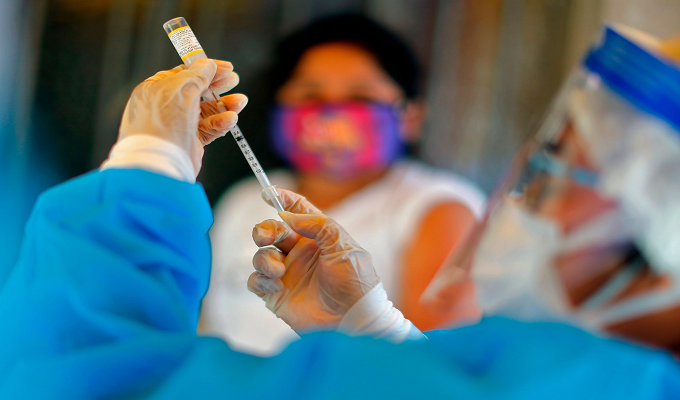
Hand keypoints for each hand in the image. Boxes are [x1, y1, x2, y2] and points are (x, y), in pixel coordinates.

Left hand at [118, 59, 246, 173]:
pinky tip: (231, 119)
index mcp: (156, 89)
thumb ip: (196, 75)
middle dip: (217, 85)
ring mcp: (179, 124)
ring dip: (225, 104)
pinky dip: (221, 122)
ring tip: (240, 101)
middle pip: (197, 91)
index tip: (225, 68)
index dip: (205, 68)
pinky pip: (209, 128)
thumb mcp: (181, 89)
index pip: (184, 73)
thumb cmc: (162, 124)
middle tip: (234, 80)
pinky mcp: (190, 141)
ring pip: (207, 110)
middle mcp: (166, 106)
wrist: (160, 162)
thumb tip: (206, 64)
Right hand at [248, 189, 379, 331]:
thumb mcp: (343, 246)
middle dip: (264, 230)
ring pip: (260, 255)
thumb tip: (288, 215)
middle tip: (267, 237)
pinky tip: (277, 286)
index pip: (297, 211)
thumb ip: (317, 225)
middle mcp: (300, 253)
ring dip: (265, 259)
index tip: (267, 191)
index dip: (282, 199)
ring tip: (279, 271)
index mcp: (317, 237)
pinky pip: (255, 280)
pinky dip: (261, 279)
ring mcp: (287, 273)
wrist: (354, 320)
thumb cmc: (355, 282)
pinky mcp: (276, 295)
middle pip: (271, 231)